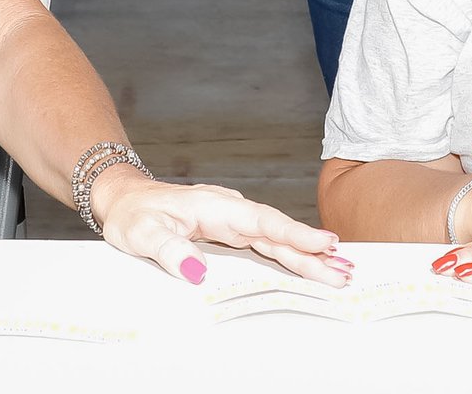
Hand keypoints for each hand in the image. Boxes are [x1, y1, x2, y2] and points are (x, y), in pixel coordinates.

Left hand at [90, 171, 347, 286]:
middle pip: (278, 233)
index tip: (324, 244)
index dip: (294, 234)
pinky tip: (310, 264)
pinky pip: (266, 244)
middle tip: (345, 270)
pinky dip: (290, 254)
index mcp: (215, 206)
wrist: (126, 199)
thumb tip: (196, 272)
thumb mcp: (142, 234)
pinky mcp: (232, 232)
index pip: (262, 221)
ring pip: (276, 239)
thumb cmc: (133, 213)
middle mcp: (230, 211)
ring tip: (340, 270)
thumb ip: (169, 250)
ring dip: (308, 255)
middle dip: (313, 252)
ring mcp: (233, 221)